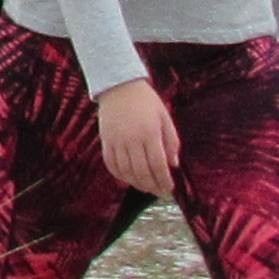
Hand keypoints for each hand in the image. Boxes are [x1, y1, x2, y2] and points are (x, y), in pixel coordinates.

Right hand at [92, 75, 179, 192]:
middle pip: (142, 172)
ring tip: (146, 187)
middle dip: (152, 186)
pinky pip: (111, 164)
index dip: (164, 180)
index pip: (158, 164)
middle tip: (159, 192)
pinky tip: (128, 178)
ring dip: (137, 183)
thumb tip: (173, 164)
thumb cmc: (146, 100)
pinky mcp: (105, 140)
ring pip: (126, 171)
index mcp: (150, 133)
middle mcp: (132, 139)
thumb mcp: (164, 117)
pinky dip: (119, 175)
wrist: (119, 85)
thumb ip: (171, 141)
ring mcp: (117, 141)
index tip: (169, 188)